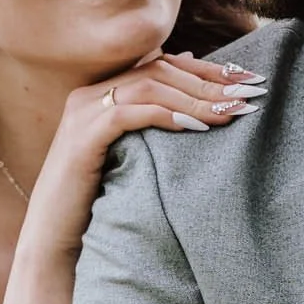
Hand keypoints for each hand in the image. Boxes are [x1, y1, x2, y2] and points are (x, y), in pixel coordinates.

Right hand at [23, 53, 261, 257]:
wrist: (54, 239)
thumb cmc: (98, 204)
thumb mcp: (132, 160)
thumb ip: (154, 129)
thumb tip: (190, 105)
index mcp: (104, 92)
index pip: (163, 64)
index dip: (208, 70)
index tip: (247, 81)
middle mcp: (91, 93)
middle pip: (161, 70)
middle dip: (210, 81)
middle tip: (249, 94)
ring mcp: (83, 112)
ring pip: (149, 86)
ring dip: (195, 98)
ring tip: (230, 113)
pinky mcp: (82, 137)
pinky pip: (129, 113)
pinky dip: (164, 115)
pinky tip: (194, 126)